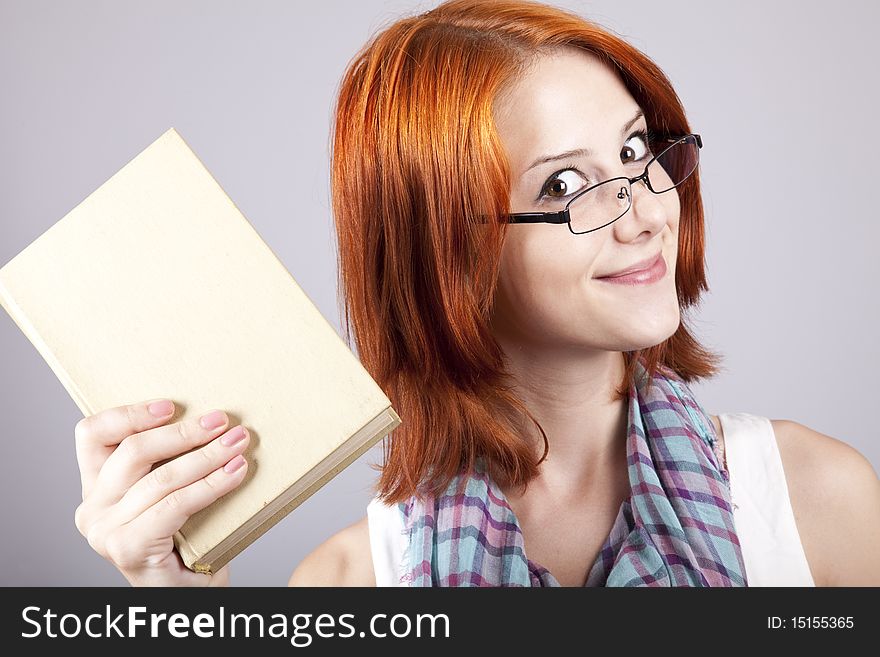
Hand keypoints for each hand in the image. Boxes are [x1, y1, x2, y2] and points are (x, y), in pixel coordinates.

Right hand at [73, 399, 249, 585]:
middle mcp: (92, 507)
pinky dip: (211, 485)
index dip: (129, 414)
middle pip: (132, 451)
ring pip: (161, 478)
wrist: (187, 594)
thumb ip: (170, 461)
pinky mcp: (128, 548)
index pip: (92, 435)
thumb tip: (212, 419)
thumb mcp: (170, 492)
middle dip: (183, 432)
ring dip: (207, 456)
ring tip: (238, 444)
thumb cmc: (184, 540)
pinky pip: (175, 505)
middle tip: (222, 422)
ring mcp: (106, 531)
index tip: (171, 405)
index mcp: (96, 486)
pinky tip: (236, 474)